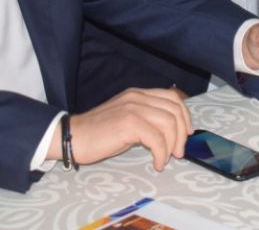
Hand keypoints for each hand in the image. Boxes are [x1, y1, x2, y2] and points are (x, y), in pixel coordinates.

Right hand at [53, 87, 191, 170]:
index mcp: (138, 94)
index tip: (186, 134)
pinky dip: (161, 154)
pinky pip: (157, 139)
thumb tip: (169, 131)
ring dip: (173, 145)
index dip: (185, 116)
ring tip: (166, 159)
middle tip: (179, 152)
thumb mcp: (125, 118)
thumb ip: (145, 117)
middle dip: (182, 133)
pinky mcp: (129, 123)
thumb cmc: (98, 133)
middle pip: (175, 110)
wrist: (72, 137)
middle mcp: (138, 97)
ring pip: (169, 123)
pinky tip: (156, 163)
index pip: (173, 98)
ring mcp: (133, 108)